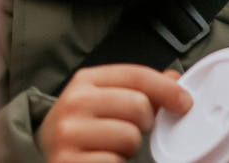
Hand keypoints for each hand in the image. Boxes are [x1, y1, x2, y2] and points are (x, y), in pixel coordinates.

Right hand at [40, 64, 191, 162]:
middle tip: (131, 129)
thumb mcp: (103, 96)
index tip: (185, 102)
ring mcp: (69, 135)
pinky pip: (115, 162)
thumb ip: (137, 87)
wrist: (43, 147)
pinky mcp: (69, 162)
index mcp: (86, 80)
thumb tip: (174, 79)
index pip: (136, 75)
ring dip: (129, 147)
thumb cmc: (82, 122)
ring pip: (130, 137)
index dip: (167, 88)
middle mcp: (74, 103)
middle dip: (144, 123)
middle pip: (139, 106)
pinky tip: (104, 158)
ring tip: (113, 146)